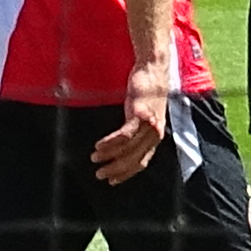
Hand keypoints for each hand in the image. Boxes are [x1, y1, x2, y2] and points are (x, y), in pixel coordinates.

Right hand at [87, 51, 178, 181]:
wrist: (154, 69)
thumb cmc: (147, 90)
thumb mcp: (144, 113)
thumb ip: (138, 128)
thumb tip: (124, 141)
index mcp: (155, 136)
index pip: (141, 162)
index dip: (126, 174)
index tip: (113, 181)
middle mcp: (154, 134)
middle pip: (133, 159)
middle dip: (115, 170)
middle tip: (100, 175)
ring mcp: (148, 125)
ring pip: (127, 149)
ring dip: (109, 156)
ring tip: (94, 159)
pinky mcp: (140, 115)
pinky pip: (123, 135)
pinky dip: (110, 143)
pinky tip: (98, 146)